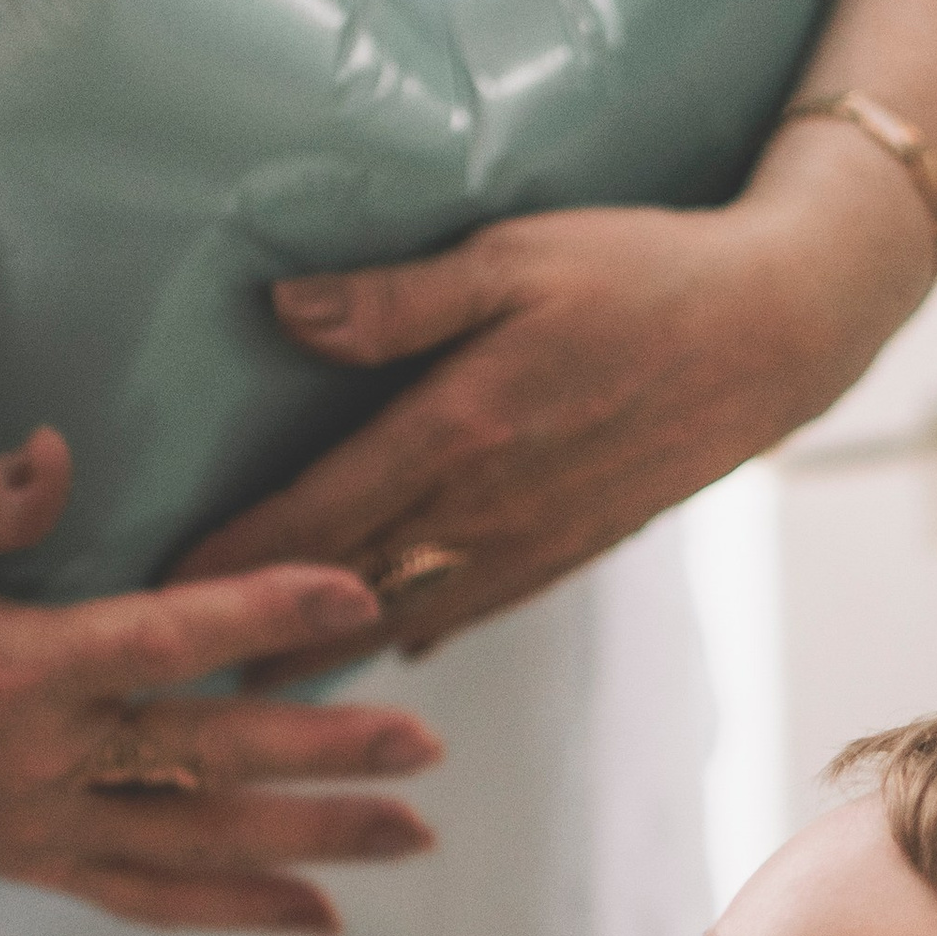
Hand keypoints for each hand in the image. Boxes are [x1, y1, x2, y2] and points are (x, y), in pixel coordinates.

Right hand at [0, 429, 439, 935]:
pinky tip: (324, 914)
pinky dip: (235, 912)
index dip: (262, 611)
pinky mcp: (32, 862)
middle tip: (428, 744)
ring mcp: (35, 827)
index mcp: (4, 668)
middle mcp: (31, 763)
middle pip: (204, 758)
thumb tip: (60, 452)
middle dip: (324, 753)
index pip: (158, 638)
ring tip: (414, 835)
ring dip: (311, 844)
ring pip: (196, 846)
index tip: (356, 591)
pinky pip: (149, 899)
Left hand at [175, 136, 936, 666]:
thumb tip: (280, 313)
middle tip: (173, 665)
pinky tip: (383, 645)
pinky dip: (415, 633)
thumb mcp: (512, 254)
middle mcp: (490, 508)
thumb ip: (395, 298)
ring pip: (409, 615)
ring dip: (327, 651)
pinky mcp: (574, 546)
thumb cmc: (642, 271)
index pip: (317, 516)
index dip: (232, 561)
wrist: (777, 332)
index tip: (159, 593)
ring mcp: (536, 540)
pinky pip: (475, 609)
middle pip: (346, 588)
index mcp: (459, 432)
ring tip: (254, 681)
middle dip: (258, 631)